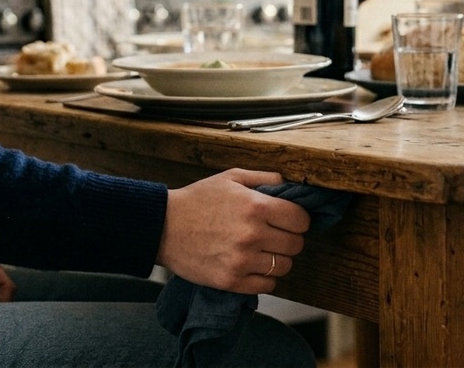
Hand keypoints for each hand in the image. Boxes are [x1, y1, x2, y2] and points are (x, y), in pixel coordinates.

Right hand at [157, 168, 310, 294]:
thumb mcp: (232, 177)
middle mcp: (252, 235)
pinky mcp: (231, 281)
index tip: (290, 219)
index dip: (299, 219)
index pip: (301, 220)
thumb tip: (293, 185)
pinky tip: (253, 266)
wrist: (162, 226)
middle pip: (296, 244)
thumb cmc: (198, 199)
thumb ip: (266, 178)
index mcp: (256, 207)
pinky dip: (265, 278)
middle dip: (290, 238)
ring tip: (262, 250)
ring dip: (278, 259)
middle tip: (275, 234)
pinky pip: (267, 286)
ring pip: (284, 267)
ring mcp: (242, 261)